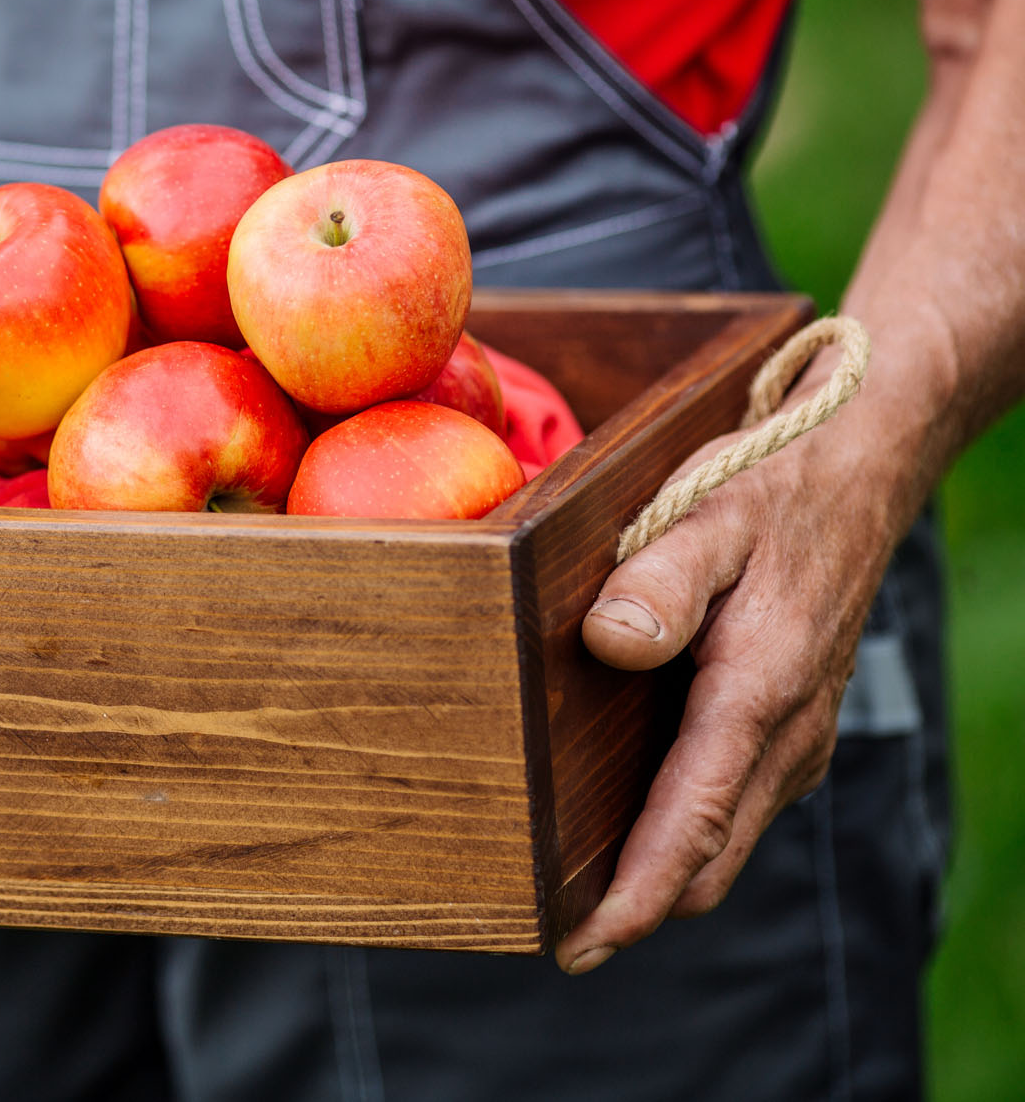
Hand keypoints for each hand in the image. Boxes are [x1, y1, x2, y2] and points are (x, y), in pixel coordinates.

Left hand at [556, 356, 898, 973]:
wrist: (859, 474)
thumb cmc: (771, 493)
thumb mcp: (708, 516)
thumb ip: (661, 580)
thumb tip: (608, 642)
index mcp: (759, 690)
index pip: (694, 821)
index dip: (636, 894)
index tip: (583, 944)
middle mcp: (786, 733)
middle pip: (710, 859)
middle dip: (639, 906)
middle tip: (560, 935)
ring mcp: (795, 737)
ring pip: (724, 839)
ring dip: (663, 875)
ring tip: (578, 892)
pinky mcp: (789, 729)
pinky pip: (734, 805)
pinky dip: (687, 835)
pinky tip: (628, 824)